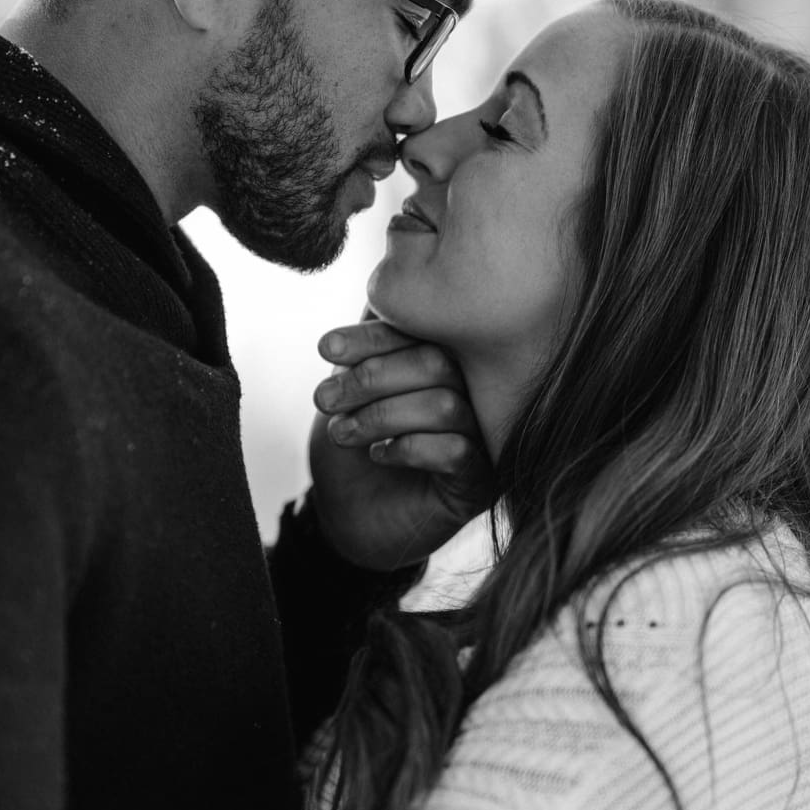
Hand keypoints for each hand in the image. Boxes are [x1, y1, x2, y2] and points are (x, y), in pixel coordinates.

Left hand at [308, 316, 493, 571]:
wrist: (347, 520)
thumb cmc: (353, 447)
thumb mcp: (352, 387)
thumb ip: (370, 343)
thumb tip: (379, 290)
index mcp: (451, 362)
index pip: (424, 332)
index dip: (373, 335)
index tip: (325, 350)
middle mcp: (477, 396)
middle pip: (437, 363)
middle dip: (371, 377)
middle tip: (325, 399)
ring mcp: (484, 440)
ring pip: (444, 405)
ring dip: (380, 414)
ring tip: (342, 432)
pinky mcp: (480, 484)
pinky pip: (456, 451)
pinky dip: (408, 447)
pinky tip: (378, 454)